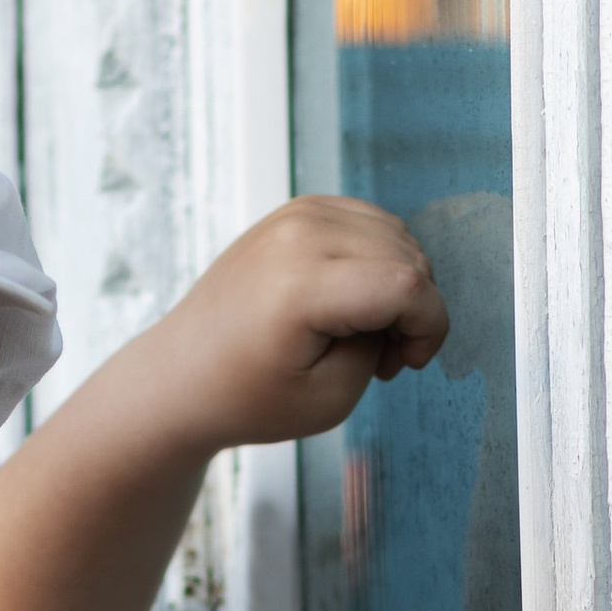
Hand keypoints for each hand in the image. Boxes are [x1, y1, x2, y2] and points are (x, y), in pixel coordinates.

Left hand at [136, 195, 448, 455]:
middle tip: (382, 360)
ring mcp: (296, 214)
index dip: (430, 327)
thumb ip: (380, 346)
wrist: (181, 376)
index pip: (407, 284)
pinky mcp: (296, 211)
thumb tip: (402, 307)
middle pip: (408, 256)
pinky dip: (379, 261)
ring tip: (365, 334)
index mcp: (301, 284)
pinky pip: (370, 223)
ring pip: (395, 235)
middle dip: (414, 311)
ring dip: (399, 285)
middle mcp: (298, 235)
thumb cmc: (246, 398)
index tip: (410, 364)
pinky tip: (355, 302)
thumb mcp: (330, 399)